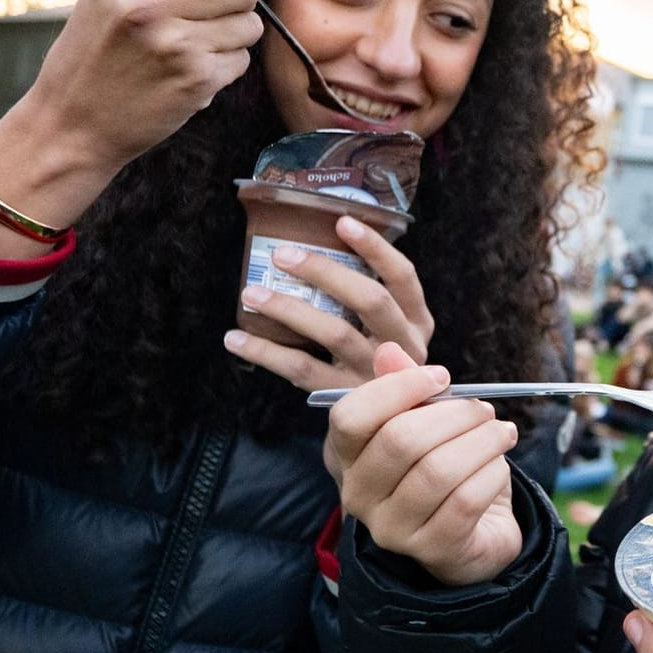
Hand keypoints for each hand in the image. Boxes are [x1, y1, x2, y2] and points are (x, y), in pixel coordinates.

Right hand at [0, 0, 262, 249]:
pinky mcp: (195, 81)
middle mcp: (145, 2)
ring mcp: (172, 44)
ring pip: (250, 24)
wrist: (71, 124)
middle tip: (203, 14)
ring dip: (232, 35)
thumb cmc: (97, 47)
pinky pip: (242, 60)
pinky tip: (188, 72)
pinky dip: (225, 66)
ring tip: (190, 45)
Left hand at [226, 215, 434, 390]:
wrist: (382, 431)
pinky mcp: (346, 399)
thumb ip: (370, 298)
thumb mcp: (390, 332)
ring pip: (334, 333)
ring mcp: (377, 376)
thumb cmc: (378, 364)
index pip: (403, 276)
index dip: (375, 248)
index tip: (342, 221)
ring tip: (251, 293)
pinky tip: (235, 339)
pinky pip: (302, 370)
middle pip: (370, 300)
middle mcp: (405, 347)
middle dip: (325, 270)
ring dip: (288, 308)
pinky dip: (265, 352)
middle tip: (282, 254)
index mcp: (418, 322)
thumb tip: (321, 242)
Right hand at [324, 343, 521, 586]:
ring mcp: (391, 528)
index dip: (399, 388)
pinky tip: (500, 466)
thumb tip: (388, 350)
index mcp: (349, 457)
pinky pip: (466, 501)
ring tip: (501, 434)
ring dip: (481, 443)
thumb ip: (406, 388)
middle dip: (454, 415)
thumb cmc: (446, 470)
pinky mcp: (431, 550)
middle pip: (400, 440)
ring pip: (438, 471)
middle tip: (484, 410)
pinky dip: (491, 475)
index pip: (351, 417)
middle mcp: (359, 495)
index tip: (442, 378)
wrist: (474, 538)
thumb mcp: (426, 425)